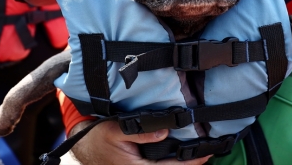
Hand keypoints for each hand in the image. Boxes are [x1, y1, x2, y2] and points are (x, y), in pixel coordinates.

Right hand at [70, 120, 211, 164]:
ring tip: (199, 155)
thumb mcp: (116, 130)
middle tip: (208, 154)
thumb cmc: (97, 138)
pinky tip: (180, 158)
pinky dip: (171, 164)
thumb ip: (141, 132)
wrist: (83, 147)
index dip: (190, 163)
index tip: (206, 154)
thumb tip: (164, 131)